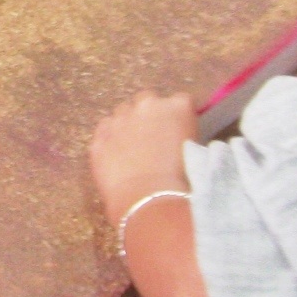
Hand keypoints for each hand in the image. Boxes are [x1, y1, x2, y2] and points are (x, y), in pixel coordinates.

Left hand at [89, 91, 197, 220]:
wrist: (148, 196)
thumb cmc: (183, 179)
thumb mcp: (197, 151)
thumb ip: (186, 135)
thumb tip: (179, 138)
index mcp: (177, 106)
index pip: (181, 101)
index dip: (179, 116)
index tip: (179, 130)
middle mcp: (147, 105)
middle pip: (148, 99)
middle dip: (150, 113)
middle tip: (153, 137)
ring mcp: (120, 118)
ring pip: (123, 111)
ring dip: (128, 123)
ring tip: (132, 148)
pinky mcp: (99, 135)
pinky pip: (104, 130)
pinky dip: (109, 138)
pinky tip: (115, 156)